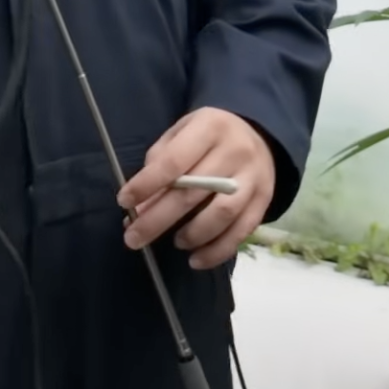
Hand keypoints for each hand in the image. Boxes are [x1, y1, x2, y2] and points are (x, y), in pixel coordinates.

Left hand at [120, 108, 275, 270]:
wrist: (258, 136)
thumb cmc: (208, 137)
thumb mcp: (181, 135)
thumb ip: (159, 165)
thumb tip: (141, 208)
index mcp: (210, 128)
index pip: (174, 161)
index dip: (147, 184)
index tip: (124, 202)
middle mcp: (235, 151)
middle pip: (193, 192)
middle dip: (158, 219)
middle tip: (133, 239)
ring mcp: (253, 178)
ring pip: (222, 214)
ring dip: (192, 235)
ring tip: (176, 243)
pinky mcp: (263, 201)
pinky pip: (241, 231)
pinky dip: (217, 251)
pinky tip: (197, 260)